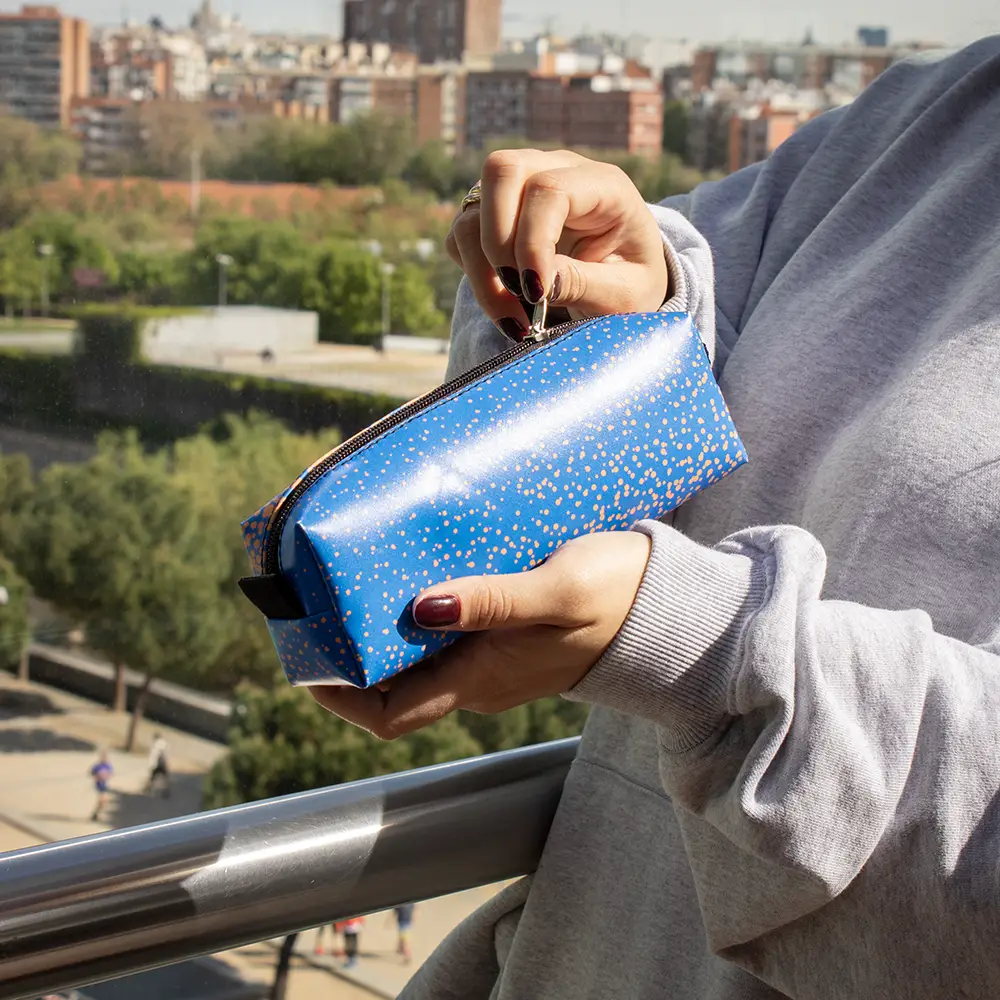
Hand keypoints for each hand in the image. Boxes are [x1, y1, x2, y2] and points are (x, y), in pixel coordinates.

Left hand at [311, 531, 650, 738]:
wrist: (671, 609)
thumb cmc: (620, 601)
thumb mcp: (557, 593)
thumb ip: (493, 600)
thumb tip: (420, 606)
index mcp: (481, 680)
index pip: (389, 715)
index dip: (338, 695)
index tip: (303, 658)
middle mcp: (477, 677)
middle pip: (391, 682)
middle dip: (347, 650)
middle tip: (315, 598)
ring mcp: (491, 656)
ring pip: (415, 654)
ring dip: (378, 624)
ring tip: (350, 574)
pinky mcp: (506, 630)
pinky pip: (445, 629)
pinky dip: (416, 605)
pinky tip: (410, 565)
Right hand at [445, 149, 668, 339]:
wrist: (624, 285)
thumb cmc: (631, 285)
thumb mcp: (624, 294)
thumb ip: (585, 284)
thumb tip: (540, 280)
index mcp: (602, 185)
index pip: (550, 189)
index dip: (533, 241)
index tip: (536, 292)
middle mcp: (557, 173)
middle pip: (501, 171)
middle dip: (498, 241)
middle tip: (520, 292)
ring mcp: (521, 192)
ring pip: (473, 209)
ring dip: (482, 269)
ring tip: (514, 318)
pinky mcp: (495, 218)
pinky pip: (463, 236)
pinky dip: (474, 274)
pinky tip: (507, 303)